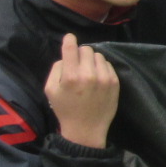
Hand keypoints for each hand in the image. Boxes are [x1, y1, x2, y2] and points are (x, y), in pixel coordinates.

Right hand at [45, 32, 118, 148]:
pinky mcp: (115, 82)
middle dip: (80, 54)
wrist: (86, 128)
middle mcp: (89, 74)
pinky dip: (101, 67)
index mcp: (71, 77)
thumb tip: (66, 56)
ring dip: (92, 60)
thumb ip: (56, 70)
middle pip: (86, 50)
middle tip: (77, 64)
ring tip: (87, 71)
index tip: (70, 37)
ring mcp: (104, 78)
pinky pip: (108, 65)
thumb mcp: (51, 90)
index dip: (69, 40)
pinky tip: (96, 77)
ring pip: (98, 56)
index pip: (71, 49)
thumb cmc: (65, 109)